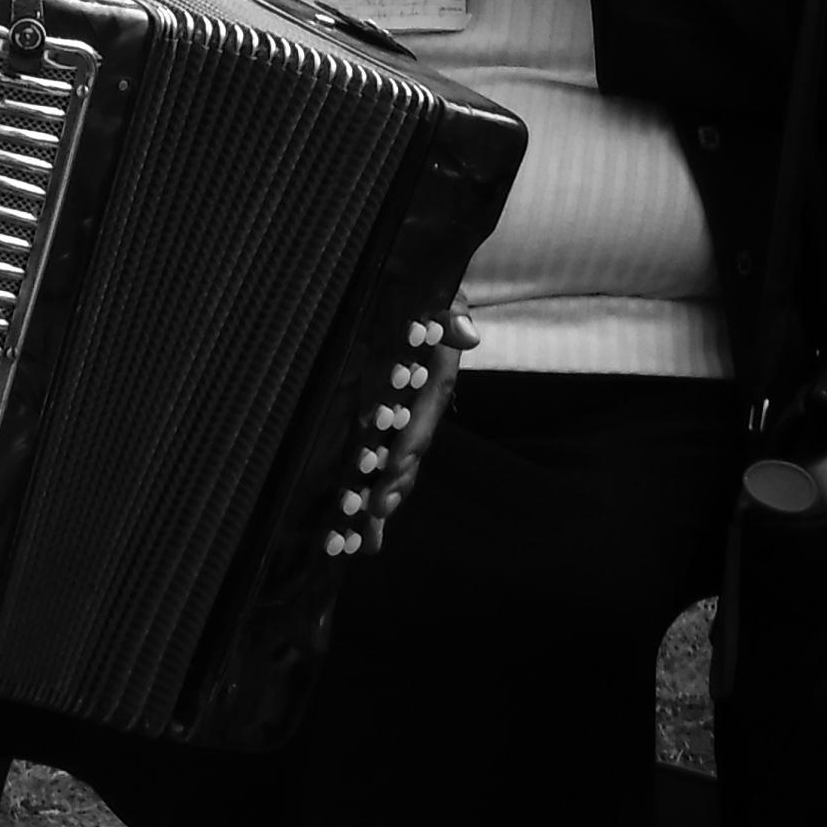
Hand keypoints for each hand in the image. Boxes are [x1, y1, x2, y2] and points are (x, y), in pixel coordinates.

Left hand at [361, 304, 478, 549]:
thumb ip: (453, 318)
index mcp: (436, 374)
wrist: (428, 288)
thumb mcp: (445, 300)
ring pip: (397, 463)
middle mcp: (422, 401)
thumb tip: (466, 332)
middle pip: (412, 449)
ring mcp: (407, 413)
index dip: (411, 441)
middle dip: (394, 484)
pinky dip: (371, 490)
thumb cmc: (434, 297)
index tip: (391, 469)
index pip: (427, 411)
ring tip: (363, 538)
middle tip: (372, 516)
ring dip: (382, 499)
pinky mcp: (388, 417)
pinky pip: (380, 457)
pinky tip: (361, 529)